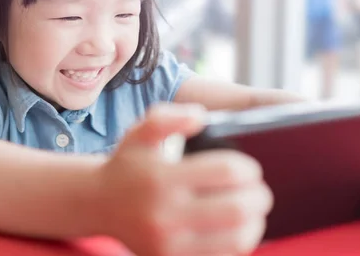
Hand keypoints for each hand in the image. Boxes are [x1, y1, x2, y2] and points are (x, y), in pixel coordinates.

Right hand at [97, 103, 272, 255]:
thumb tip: (201, 116)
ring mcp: (168, 245)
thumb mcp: (139, 132)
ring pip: (235, 240)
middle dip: (259, 198)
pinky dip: (238, 245)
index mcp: (161, 178)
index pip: (226, 172)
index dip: (248, 168)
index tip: (250, 168)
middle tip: (260, 191)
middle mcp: (164, 215)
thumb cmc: (128, 164)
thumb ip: (168, 118)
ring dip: (254, 224)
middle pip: (236, 209)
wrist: (99, 204)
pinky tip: (237, 231)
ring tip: (253, 212)